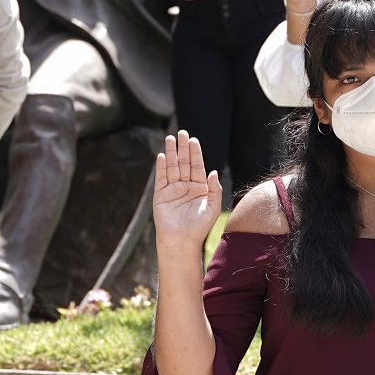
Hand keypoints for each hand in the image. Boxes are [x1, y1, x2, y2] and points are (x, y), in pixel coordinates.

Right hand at [152, 131, 221, 254]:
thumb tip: (214, 172)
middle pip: (184, 163)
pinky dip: (161, 166)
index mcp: (199, 188)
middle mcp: (186, 186)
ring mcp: (173, 190)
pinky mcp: (161, 195)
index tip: (194, 140)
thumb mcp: (212, 207)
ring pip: (172, 167)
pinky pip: (161, 177)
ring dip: (171, 153)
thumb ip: (214, 189)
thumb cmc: (199, 227)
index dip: (195, 153)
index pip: (197, 166)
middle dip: (183, 148)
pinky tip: (163, 155)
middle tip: (182, 132)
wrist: (182, 241)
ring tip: (170, 138)